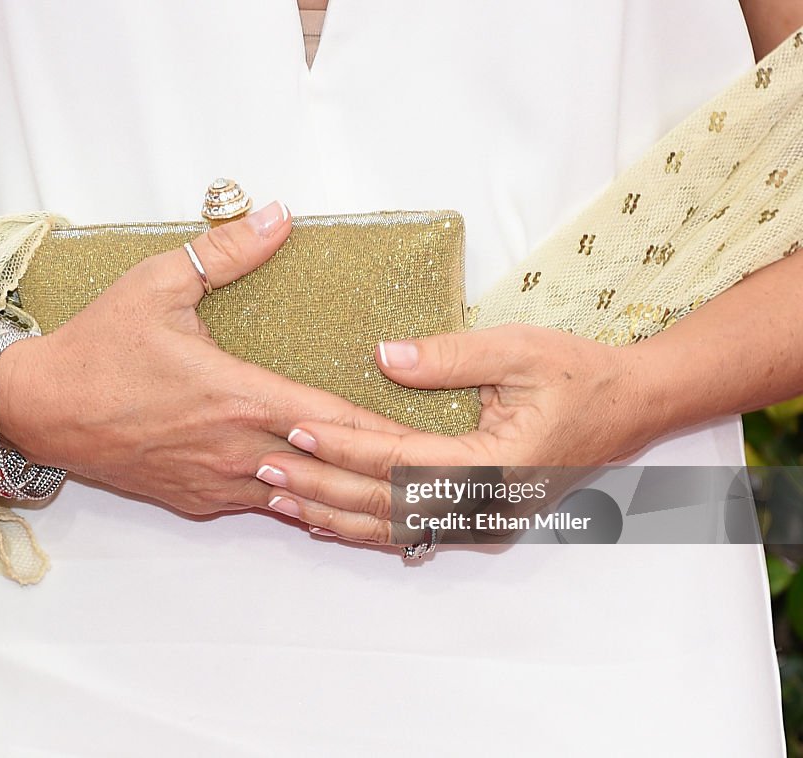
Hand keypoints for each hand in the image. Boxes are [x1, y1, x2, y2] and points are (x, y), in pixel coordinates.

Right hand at [0, 201, 407, 514]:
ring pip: (295, 496)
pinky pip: (258, 504)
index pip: (330, 418)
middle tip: (418, 472)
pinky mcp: (196, 500)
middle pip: (324, 468)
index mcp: (237, 396)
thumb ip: (226, 250)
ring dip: (335, 490)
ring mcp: (216, 482)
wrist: (40, 409)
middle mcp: (235, 448)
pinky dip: (291, 499)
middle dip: (372, 470)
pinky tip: (315, 496)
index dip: (379, 431)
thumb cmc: (99, 348)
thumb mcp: (158, 283)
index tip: (419, 440)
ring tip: (381, 490)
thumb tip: (279, 214)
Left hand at [253, 324, 657, 542]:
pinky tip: (326, 519)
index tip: (294, 430)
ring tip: (279, 502)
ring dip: (334, 516)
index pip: (400, 461)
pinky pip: (411, 529)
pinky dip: (364, 526)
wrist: (630, 407)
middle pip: (386, 507)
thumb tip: (383, 357)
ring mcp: (483, 519)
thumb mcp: (520, 349)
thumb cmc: (580, 375)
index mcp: (495, 465)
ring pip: (394, 529)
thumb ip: (451, 356)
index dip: (344, 447)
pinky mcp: (479, 518)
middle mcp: (485, 505)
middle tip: (264, 472)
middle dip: (322, 490)